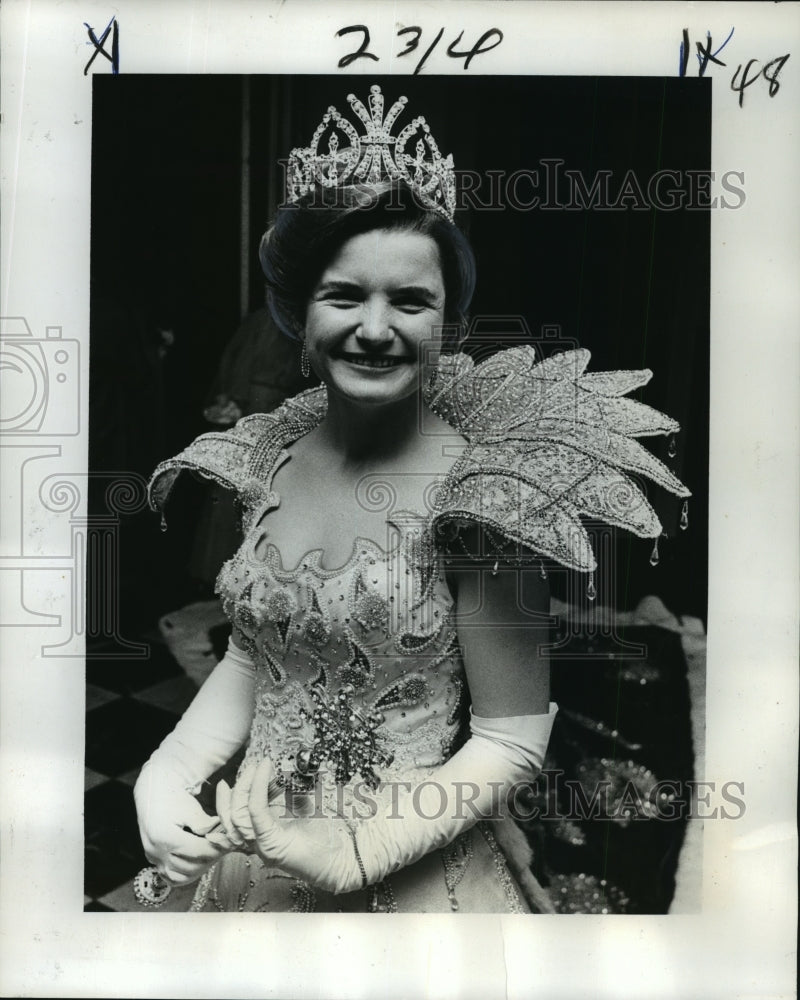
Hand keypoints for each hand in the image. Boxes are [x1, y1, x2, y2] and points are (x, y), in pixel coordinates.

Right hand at [134, 761, 236, 885]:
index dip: (216, 849)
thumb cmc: (173, 797)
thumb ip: (205, 824)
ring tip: (213, 855)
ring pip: (180, 877)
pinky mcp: (153, 859)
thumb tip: (220, 836)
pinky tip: (198, 864)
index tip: (230, 843)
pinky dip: (185, 874)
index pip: (198, 852)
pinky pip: (170, 876)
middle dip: (211, 859)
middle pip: (190, 866)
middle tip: (224, 849)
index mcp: (165, 837)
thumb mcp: (190, 807)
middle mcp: (156, 851)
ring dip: (199, 868)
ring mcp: (153, 857)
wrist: (154, 792)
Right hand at [220, 757, 357, 892]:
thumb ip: (289, 796)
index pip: (239, 813)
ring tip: (255, 769)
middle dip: (238, 787)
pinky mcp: (272, 845)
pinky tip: (263, 775)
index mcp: (266, 834)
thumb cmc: (329, 835)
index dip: (240, 790)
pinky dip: (257, 790)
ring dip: (244, 787)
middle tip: (250, 767)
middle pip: (233, 815)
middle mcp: (260, 842)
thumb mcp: (304, 808)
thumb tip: (280, 775)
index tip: (251, 767)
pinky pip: (257, 813)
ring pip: (238, 816)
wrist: (346, 857)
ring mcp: (264, 846)